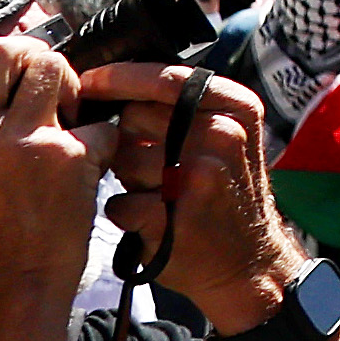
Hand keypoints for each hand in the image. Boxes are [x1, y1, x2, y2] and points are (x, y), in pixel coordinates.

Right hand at [0, 29, 107, 294]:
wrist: (9, 287)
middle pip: (1, 50)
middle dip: (31, 55)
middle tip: (41, 86)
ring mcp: (17, 145)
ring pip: (52, 66)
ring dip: (68, 82)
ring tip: (68, 114)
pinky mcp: (65, 156)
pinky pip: (96, 120)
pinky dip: (101, 136)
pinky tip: (92, 162)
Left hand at [84, 63, 291, 325]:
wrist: (249, 262)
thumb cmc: (227, 192)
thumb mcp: (229, 136)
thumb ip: (188, 108)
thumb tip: (116, 84)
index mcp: (237, 108)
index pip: (166, 78)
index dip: (119, 78)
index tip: (90, 82)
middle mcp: (222, 136)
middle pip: (135, 117)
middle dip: (128, 137)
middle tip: (148, 161)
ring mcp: (197, 178)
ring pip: (121, 161)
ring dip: (126, 179)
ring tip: (155, 194)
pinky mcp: (171, 218)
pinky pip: (117, 203)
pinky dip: (123, 213)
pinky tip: (147, 220)